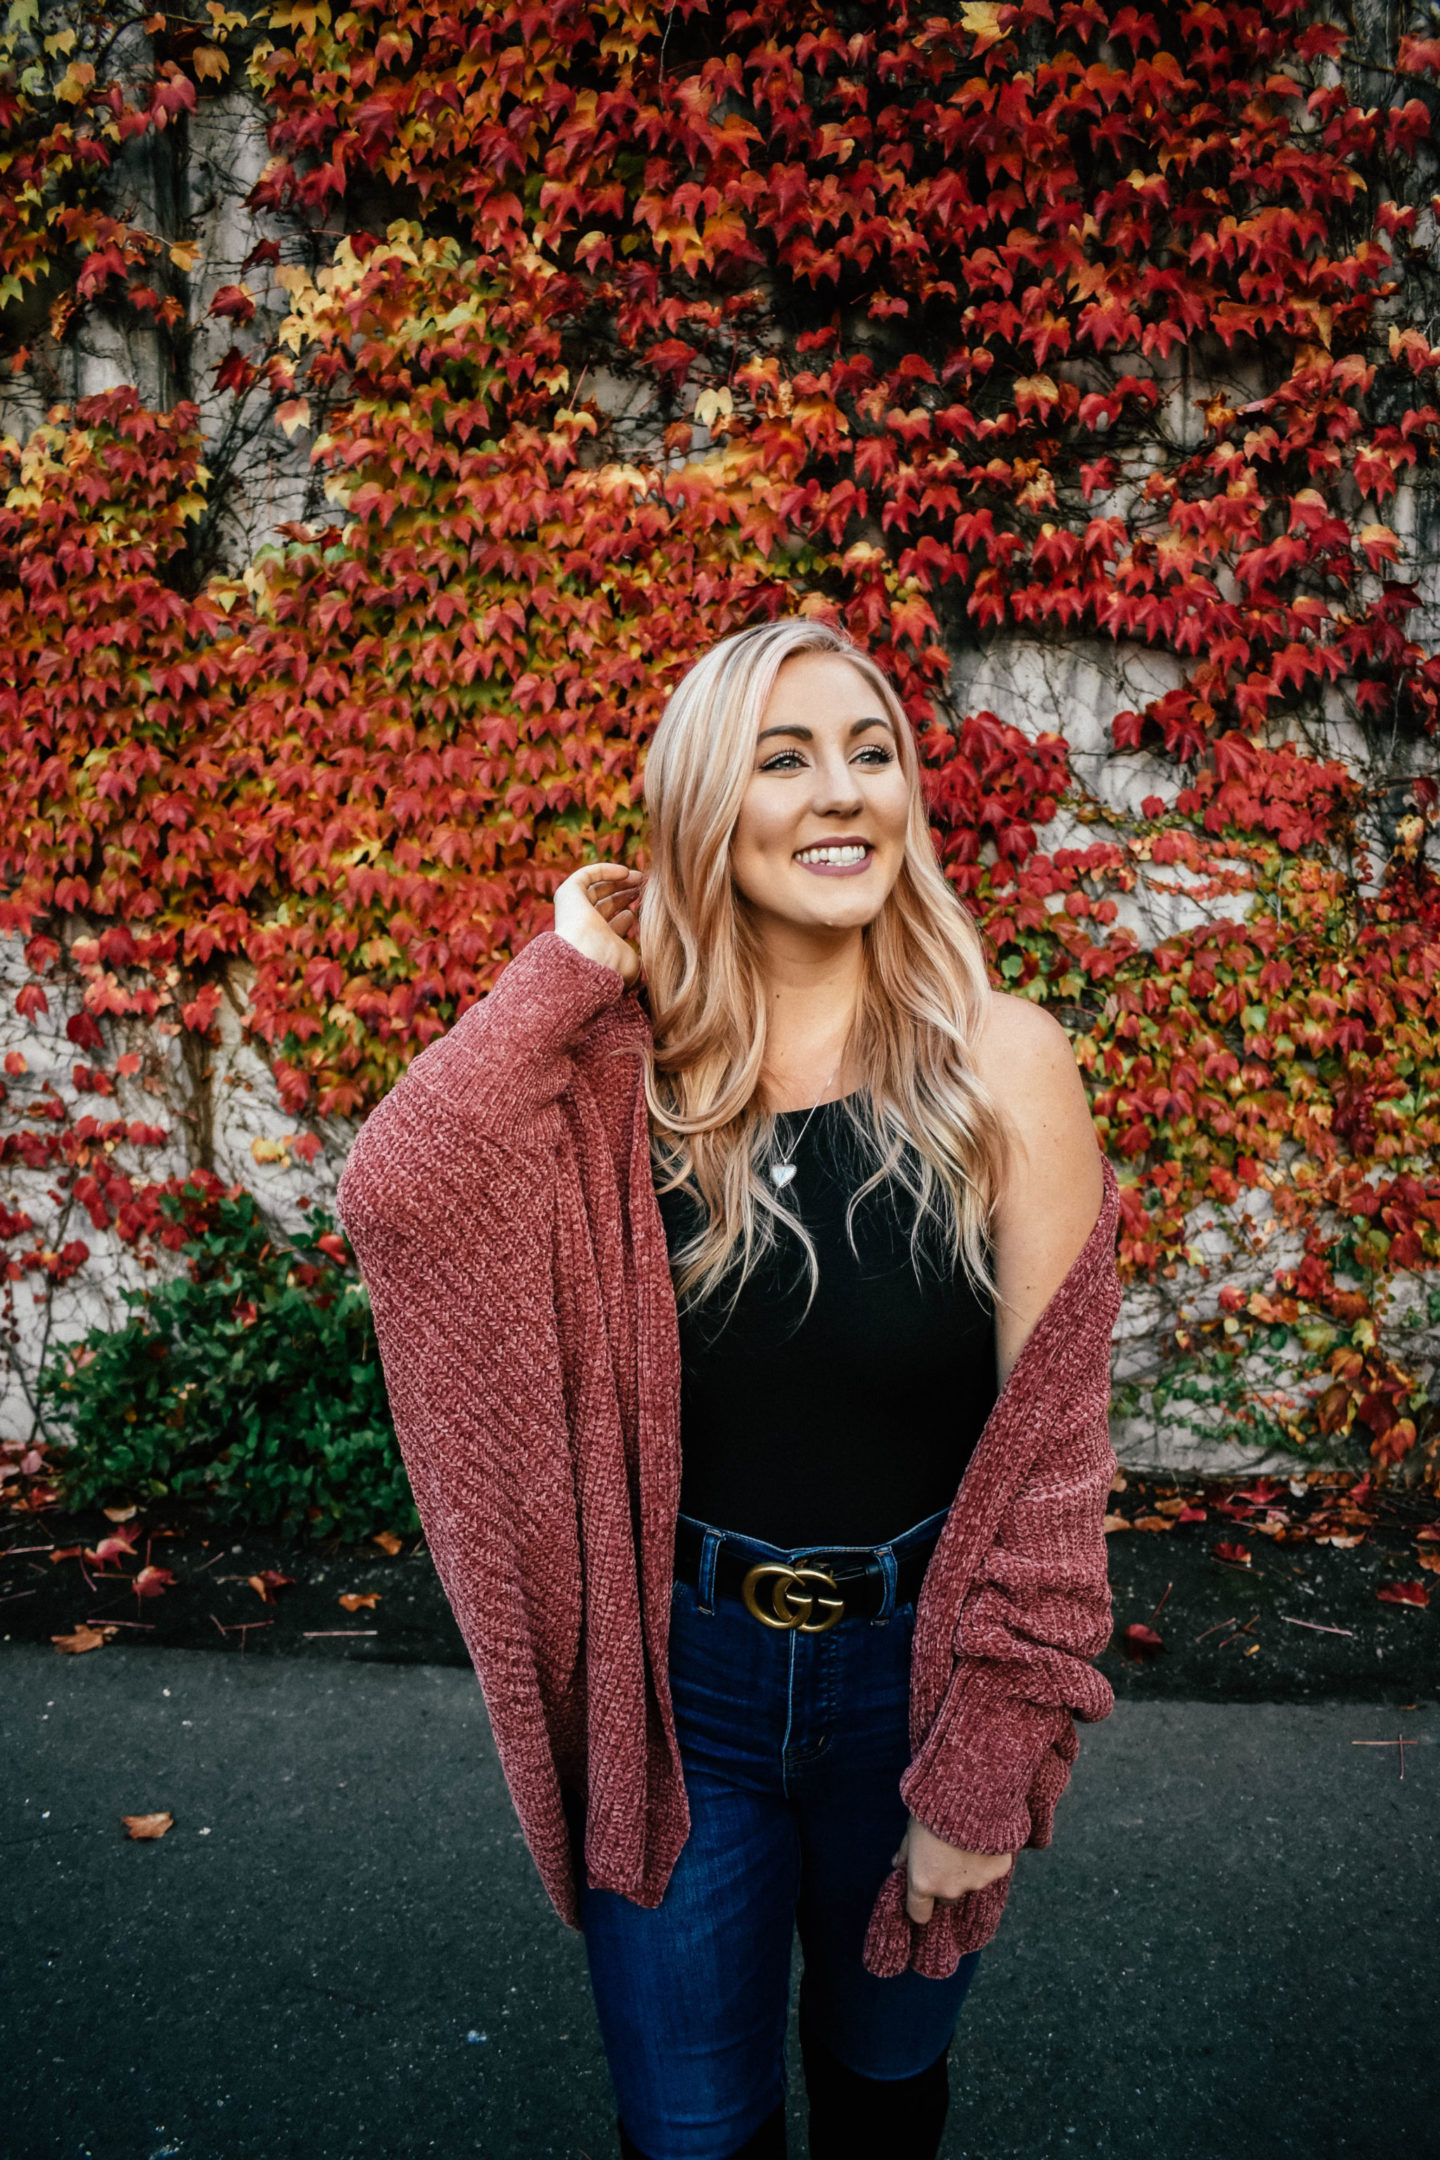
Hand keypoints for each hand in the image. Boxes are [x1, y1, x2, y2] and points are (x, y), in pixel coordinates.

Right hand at [553, 861, 643, 986]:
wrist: (587, 958)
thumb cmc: (611, 965)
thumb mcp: (632, 963)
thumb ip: (640, 956)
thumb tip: (650, 950)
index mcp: (594, 945)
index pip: (609, 927)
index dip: (626, 917)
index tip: (640, 910)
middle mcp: (582, 928)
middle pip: (603, 906)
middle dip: (623, 896)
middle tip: (642, 889)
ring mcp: (573, 910)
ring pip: (596, 889)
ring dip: (618, 882)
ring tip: (639, 877)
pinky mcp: (568, 894)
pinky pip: (586, 876)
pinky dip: (605, 871)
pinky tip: (625, 872)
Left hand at [891, 1816, 1013, 1925]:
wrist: (969, 1793)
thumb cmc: (932, 1808)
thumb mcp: (911, 1828)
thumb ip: (906, 1851)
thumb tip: (898, 1864)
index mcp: (923, 1882)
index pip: (919, 1914)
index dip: (920, 1904)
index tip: (922, 1893)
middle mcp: (950, 1889)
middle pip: (947, 1900)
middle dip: (946, 1884)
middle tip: (946, 1858)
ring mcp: (976, 1882)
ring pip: (971, 1883)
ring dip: (968, 1869)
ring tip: (967, 1840)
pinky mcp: (998, 1870)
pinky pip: (991, 1869)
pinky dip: (988, 1857)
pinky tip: (984, 1835)